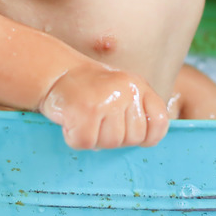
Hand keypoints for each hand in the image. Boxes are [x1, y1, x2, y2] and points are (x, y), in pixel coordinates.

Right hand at [38, 64, 169, 149]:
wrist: (56, 72)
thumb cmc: (89, 87)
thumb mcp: (121, 89)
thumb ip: (137, 110)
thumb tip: (146, 141)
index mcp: (138, 85)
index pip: (159, 122)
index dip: (148, 137)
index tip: (130, 134)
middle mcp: (126, 91)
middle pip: (133, 138)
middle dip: (114, 138)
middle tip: (98, 121)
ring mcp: (107, 100)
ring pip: (111, 143)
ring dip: (94, 138)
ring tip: (85, 118)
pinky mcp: (85, 111)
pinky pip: (86, 143)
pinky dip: (75, 138)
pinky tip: (72, 121)